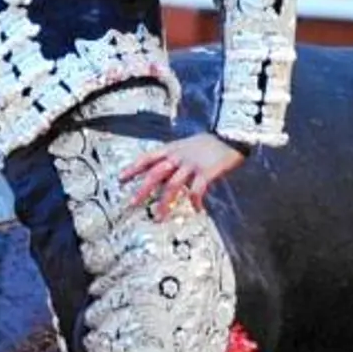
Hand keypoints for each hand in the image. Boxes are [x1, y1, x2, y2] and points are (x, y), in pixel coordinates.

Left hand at [121, 133, 245, 219]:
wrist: (231, 134)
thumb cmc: (211, 142)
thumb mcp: (188, 145)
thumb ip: (175, 158)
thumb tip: (164, 175)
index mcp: (172, 149)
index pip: (148, 158)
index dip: (133, 168)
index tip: (121, 178)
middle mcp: (178, 156)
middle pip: (155, 174)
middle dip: (143, 190)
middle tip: (132, 204)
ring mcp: (192, 164)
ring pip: (172, 186)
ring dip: (164, 203)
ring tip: (159, 217)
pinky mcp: (206, 171)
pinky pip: (197, 190)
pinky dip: (195, 201)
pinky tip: (197, 209)